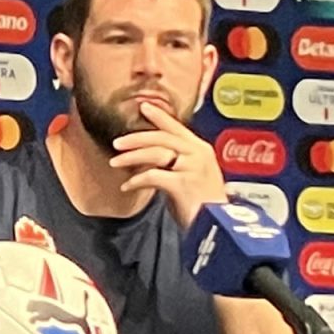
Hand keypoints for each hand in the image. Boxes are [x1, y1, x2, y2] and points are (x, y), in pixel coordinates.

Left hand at [108, 99, 226, 229]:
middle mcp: (198, 154)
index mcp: (201, 150)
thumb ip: (176, 164)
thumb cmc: (203, 206)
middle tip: (117, 143)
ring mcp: (192, 168)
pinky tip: (127, 186)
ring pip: (155, 153)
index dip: (160, 116)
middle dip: (136, 138)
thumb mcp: (192, 177)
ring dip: (131, 157)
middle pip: (162, 138)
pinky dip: (136, 180)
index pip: (177, 128)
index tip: (143, 106)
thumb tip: (148, 158)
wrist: (218, 227)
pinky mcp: (183, 183)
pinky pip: (152, 176)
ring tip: (115, 163)